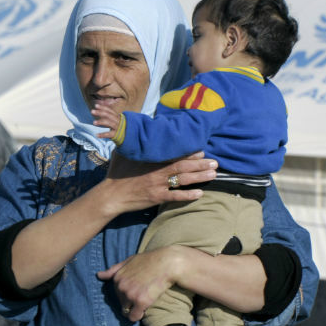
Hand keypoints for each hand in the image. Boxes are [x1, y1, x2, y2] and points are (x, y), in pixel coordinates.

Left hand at [91, 105, 119, 138]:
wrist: (128, 136)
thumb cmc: (120, 127)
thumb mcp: (116, 120)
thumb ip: (109, 116)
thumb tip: (100, 109)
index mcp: (117, 117)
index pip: (110, 111)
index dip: (103, 107)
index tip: (96, 105)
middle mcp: (118, 121)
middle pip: (109, 115)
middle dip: (100, 112)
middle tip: (92, 111)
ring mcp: (118, 128)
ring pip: (110, 123)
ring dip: (101, 122)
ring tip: (94, 122)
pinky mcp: (117, 134)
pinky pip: (109, 134)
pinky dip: (103, 134)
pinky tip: (97, 135)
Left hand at [96, 246, 181, 321]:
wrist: (167, 262)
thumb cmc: (150, 260)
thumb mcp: (130, 260)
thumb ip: (114, 269)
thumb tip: (98, 275)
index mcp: (117, 278)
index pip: (117, 294)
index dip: (128, 293)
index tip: (138, 289)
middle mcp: (121, 286)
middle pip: (121, 303)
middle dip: (130, 301)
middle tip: (144, 293)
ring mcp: (130, 294)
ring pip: (126, 311)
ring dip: (135, 308)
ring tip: (146, 299)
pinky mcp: (140, 301)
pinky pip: (134, 317)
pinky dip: (139, 315)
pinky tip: (146, 307)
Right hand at [100, 152, 216, 215]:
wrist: (110, 194)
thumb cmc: (118, 172)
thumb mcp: (125, 152)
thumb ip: (135, 143)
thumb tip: (136, 128)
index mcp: (152, 159)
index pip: (174, 154)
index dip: (190, 153)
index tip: (203, 150)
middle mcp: (157, 171)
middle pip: (183, 167)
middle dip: (201, 164)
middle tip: (215, 162)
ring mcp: (158, 185)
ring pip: (183, 180)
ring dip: (200, 177)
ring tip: (213, 175)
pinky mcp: (157, 197)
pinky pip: (176, 196)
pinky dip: (188, 195)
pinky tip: (200, 194)